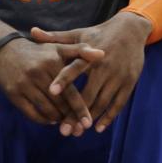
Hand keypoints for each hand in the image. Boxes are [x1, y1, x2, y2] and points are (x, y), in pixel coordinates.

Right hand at [0, 36, 104, 132]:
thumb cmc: (39, 51)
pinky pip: (31, 113)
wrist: (6, 49)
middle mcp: (37, 73)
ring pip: (46, 110)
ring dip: (57, 119)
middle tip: (78, 129)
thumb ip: (81, 51)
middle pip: (59, 104)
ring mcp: (24, 84)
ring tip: (65, 121)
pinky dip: (42, 119)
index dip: (80, 109)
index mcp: (51, 64)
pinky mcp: (13, 93)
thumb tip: (102, 54)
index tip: (88, 123)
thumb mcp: (59, 48)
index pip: (70, 92)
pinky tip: (50, 119)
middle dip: (69, 118)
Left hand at [32, 11, 150, 132]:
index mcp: (90, 55)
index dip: (63, 79)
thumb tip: (32, 31)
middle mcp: (105, 67)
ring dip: (89, 118)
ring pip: (102, 102)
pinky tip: (97, 128)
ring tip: (76, 132)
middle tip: (62, 130)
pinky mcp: (129, 83)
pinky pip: (119, 103)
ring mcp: (118, 76)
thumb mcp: (77, 34)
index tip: (51, 91)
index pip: (74, 68)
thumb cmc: (97, 33)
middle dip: (74, 112)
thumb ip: (54, 37)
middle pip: (88, 93)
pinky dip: (109, 116)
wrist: (130, 30)